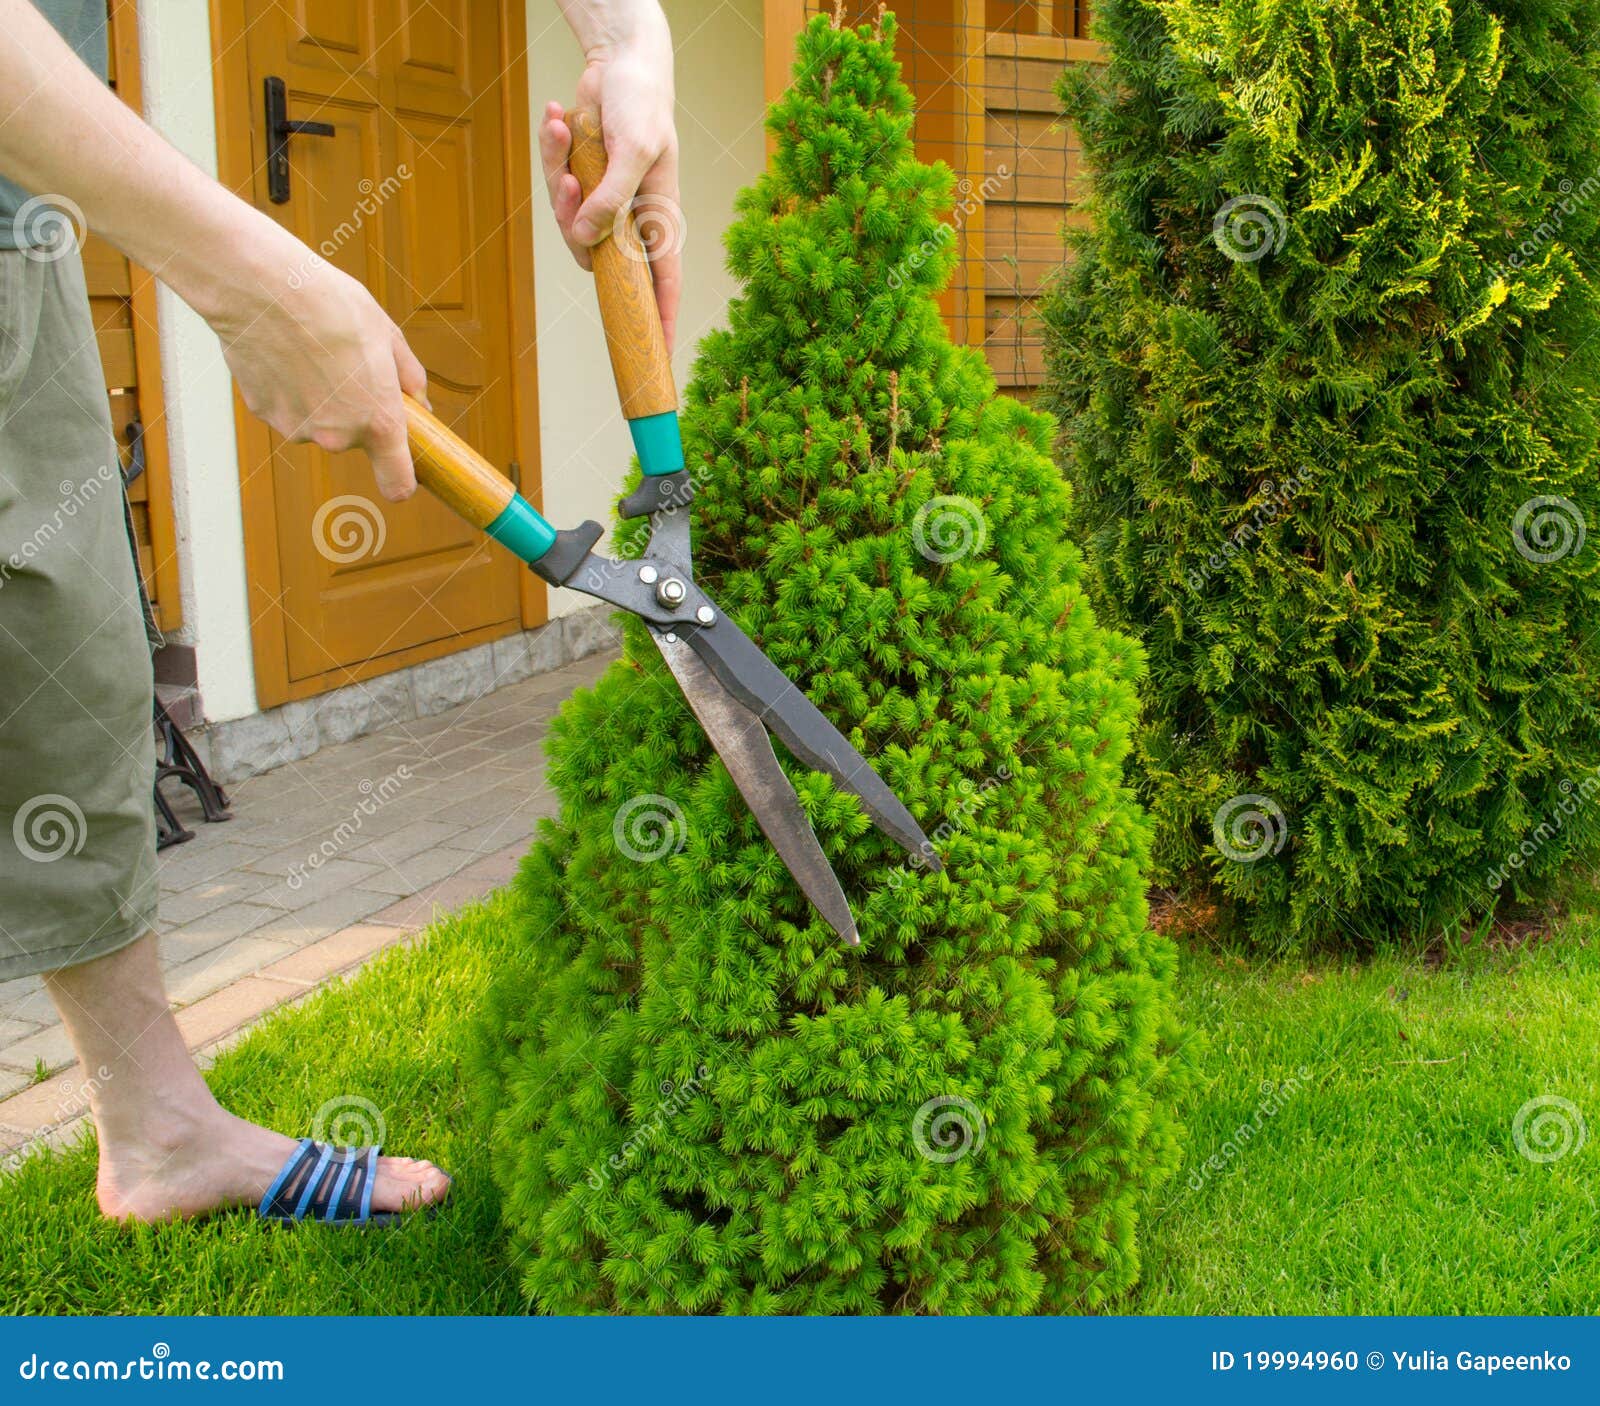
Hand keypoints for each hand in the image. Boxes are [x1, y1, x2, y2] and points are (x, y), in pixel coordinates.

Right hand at [201, 221, 428, 502]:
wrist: (261, 286)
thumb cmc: (330, 304)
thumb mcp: (387, 335)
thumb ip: (409, 378)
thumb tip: (419, 404)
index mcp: (377, 421)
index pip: (397, 484)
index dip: (402, 479)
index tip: (403, 469)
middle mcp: (337, 436)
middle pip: (352, 440)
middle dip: (354, 411)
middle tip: (346, 366)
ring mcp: (297, 428)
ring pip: (317, 422)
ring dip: (318, 398)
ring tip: (311, 351)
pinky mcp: (264, 413)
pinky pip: (286, 407)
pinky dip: (288, 387)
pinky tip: (284, 351)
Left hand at [540, 14, 679, 348]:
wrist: (620, 60)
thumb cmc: (642, 105)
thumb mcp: (635, 150)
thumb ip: (610, 199)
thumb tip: (584, 239)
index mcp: (660, 217)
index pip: (664, 286)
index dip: (662, 324)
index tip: (658, 358)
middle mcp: (632, 217)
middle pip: (595, 255)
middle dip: (572, 221)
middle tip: (569, 182)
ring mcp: (604, 201)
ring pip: (568, 222)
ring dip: (556, 176)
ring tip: (563, 130)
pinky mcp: (580, 182)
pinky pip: (556, 186)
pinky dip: (552, 150)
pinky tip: (558, 118)